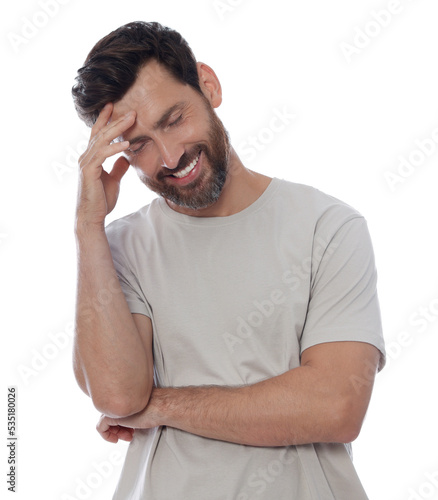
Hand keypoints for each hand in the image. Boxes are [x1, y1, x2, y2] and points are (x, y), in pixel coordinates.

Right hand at [75, 102, 135, 229]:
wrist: (92, 217)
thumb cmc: (101, 200)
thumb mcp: (114, 181)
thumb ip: (118, 168)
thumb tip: (126, 158)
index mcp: (91, 158)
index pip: (98, 134)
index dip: (105, 120)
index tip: (114, 107)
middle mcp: (86, 157)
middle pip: (101, 133)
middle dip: (115, 120)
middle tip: (130, 110)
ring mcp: (86, 163)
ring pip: (102, 141)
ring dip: (117, 129)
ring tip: (131, 119)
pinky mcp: (89, 171)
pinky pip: (102, 155)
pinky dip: (114, 148)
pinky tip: (126, 144)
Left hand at [96, 388, 162, 442]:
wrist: (159, 407)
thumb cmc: (155, 408)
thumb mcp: (140, 410)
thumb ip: (132, 412)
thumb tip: (130, 422)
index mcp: (124, 397)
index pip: (116, 411)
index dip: (123, 424)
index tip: (131, 430)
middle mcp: (117, 400)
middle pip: (111, 417)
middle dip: (119, 429)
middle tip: (129, 435)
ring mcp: (113, 408)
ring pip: (105, 422)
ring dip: (116, 433)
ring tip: (127, 436)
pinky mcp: (110, 416)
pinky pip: (100, 428)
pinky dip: (106, 436)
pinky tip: (115, 439)